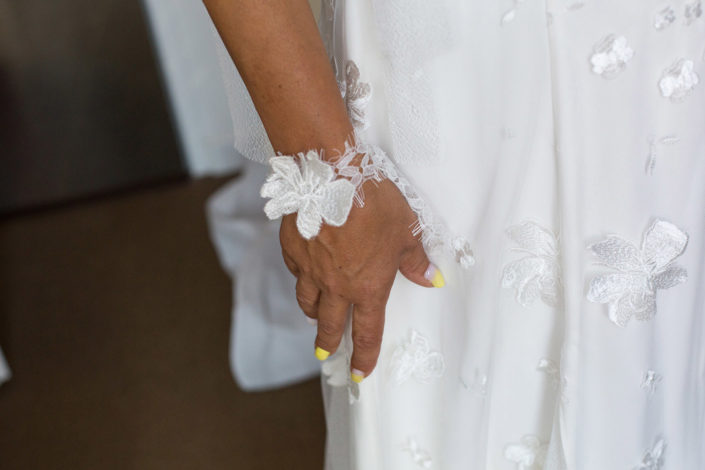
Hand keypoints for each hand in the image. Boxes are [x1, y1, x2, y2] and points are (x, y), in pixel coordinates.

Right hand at [279, 178, 444, 381]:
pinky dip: (301, 278)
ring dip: (313, 314)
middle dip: (330, 344)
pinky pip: (295, 272)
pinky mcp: (293, 250)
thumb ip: (416, 260)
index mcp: (368, 287)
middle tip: (326, 355)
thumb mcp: (406, 231)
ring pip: (308, 302)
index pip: (367, 332)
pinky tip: (304, 272)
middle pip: (330, 325)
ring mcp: (311, 270)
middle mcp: (336, 286)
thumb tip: (432, 279)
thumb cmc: (375, 203)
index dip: (364, 357)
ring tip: (315, 318)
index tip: (360, 373)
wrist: (333, 177)